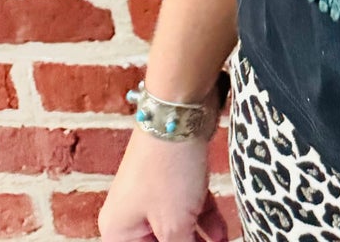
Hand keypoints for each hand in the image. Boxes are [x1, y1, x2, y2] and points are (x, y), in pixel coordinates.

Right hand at [97, 127, 230, 241]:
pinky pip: (189, 208)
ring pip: (178, 228)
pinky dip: (205, 222)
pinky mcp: (175, 177)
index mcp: (118, 231)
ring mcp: (154, 193)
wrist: (179, 111)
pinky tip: (222, 235)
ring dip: (199, 240)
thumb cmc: (167, 169)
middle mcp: (131, 213)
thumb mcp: (174, 225)